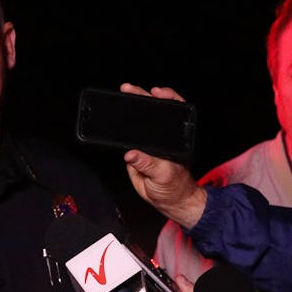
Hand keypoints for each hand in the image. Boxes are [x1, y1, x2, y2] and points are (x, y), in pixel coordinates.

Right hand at [118, 84, 204, 227]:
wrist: (170, 202)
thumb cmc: (174, 188)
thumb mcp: (163, 175)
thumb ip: (147, 164)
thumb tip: (131, 155)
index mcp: (175, 139)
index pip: (173, 111)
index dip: (166, 98)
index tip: (156, 92)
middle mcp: (163, 138)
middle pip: (154, 112)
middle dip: (141, 97)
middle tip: (129, 90)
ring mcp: (149, 145)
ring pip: (140, 124)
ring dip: (130, 110)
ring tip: (122, 95)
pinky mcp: (137, 153)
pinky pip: (128, 140)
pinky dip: (121, 132)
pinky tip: (116, 124)